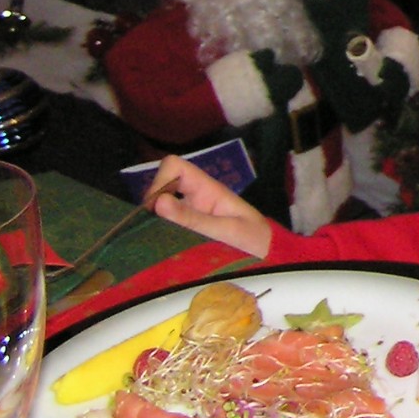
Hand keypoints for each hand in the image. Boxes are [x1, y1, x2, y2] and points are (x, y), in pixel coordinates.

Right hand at [148, 154, 273, 258]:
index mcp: (207, 187)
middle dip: (152, 201)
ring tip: (154, 237)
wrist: (268, 251)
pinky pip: (169, 219)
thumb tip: (158, 202)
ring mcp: (192, 209)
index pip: (175, 166)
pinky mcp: (190, 224)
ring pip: (162, 202)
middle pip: (163, 183)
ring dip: (154, 216)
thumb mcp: (223, 229)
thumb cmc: (252, 236)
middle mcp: (196, 194)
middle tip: (150, 227)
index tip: (155, 206)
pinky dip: (160, 227)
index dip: (160, 179)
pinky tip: (161, 242)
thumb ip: (191, 217)